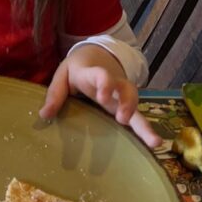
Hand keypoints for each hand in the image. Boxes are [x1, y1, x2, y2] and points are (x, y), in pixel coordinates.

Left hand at [40, 46, 161, 147]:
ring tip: (151, 141)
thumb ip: (55, 94)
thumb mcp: (62, 76)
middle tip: (123, 118)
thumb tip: (44, 115)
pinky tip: (157, 145)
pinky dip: (147, 131)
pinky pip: (138, 119)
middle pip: (126, 90)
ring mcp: (121, 96)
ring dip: (143, 122)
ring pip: (137, 105)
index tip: (102, 96)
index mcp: (94, 74)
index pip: (101, 75)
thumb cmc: (77, 70)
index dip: (104, 83)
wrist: (97, 56)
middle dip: (127, 103)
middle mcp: (113, 84)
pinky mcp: (126, 107)